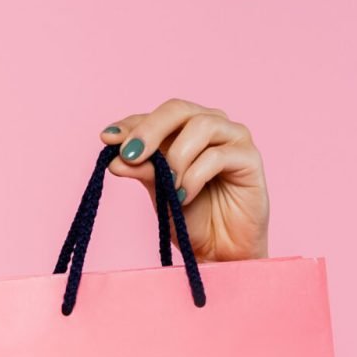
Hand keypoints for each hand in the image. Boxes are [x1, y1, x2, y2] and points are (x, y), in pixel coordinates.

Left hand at [99, 98, 269, 261]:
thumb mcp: (158, 191)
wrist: (219, 248)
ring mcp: (233, 138)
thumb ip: (142, 170)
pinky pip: (218, 155)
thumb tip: (114, 160)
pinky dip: (194, 176)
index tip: (106, 139)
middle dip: (150, 130)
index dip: (129, 125)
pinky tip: (183, 196)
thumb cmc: (190, 215)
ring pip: (201, 125)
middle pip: (178, 108)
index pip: (152, 116)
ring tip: (169, 187)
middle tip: (130, 154)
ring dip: (177, 157)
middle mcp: (209, 125)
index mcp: (183, 129)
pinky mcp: (250, 158)